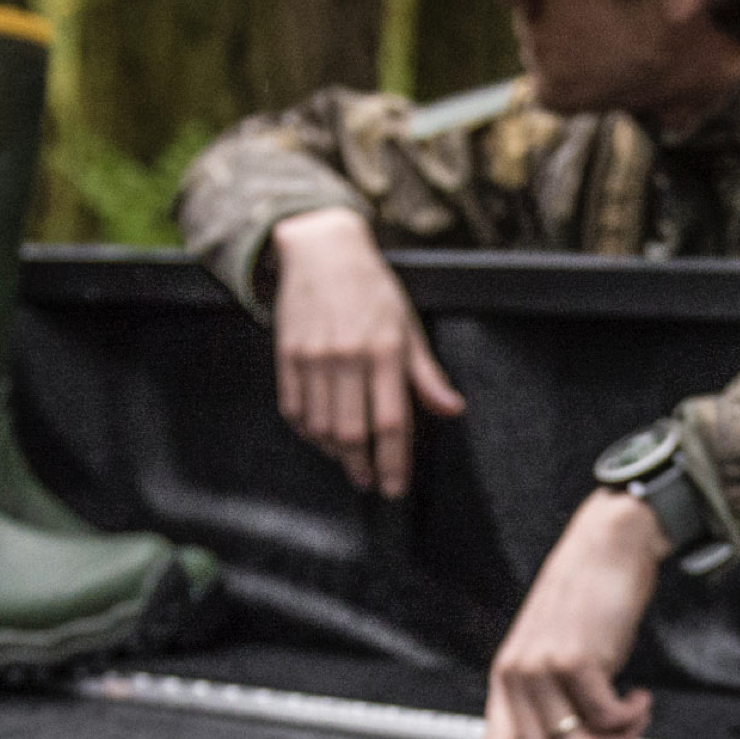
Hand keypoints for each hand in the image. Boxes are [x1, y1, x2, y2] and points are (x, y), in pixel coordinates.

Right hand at [269, 206, 464, 495]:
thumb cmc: (372, 290)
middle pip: (352, 433)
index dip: (393, 462)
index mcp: (384, 351)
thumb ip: (427, 374)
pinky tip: (320, 437)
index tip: (395, 487)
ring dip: (335, 453)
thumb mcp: (408, 326)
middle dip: (363, 468)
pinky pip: (294, 409)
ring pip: (320, 427)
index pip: (390, 423)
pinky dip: (307, 431)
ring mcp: (313, 357)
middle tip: (370, 483)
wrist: (323, 251)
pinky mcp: (287, 355)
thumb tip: (452, 410)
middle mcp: (347, 357)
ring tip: (348, 461)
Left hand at [475, 489, 669, 738]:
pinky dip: (633, 718)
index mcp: (508, 676)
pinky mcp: (575, 660)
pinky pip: (607, 719)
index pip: (495, 738)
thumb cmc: (589, 597)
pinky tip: (641, 698)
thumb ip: (553, 690)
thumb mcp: (557, 647)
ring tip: (635, 718)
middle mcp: (518, 675)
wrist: (607, 547)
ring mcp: (543, 668)